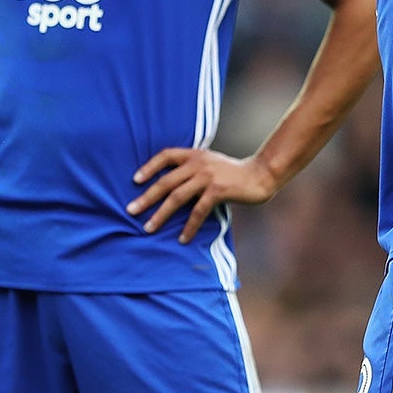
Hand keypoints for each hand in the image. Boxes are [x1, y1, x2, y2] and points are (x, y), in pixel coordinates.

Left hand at [128, 147, 278, 243]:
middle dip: (147, 197)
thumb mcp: (210, 164)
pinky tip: (182, 238)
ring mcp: (208, 177)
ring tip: (148, 228)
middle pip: (166, 181)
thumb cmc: (232, 173)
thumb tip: (169, 186)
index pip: (166, 156)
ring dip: (161, 214)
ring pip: (177, 197)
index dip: (149, 167)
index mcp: (194, 155)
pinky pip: (198, 211)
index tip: (135, 180)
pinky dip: (189, 226)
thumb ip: (192, 169)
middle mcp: (198, 163)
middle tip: (131, 210)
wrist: (260, 174)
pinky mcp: (218, 191)